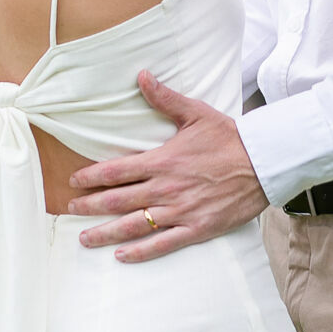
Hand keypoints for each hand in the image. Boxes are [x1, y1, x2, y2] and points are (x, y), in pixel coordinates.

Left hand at [67, 72, 268, 261]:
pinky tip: (122, 256)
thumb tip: (142, 76)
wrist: (263, 163)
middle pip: (118, 200)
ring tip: (85, 238)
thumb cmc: (229, 137)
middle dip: (90, 206)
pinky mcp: (196, 229)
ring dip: (106, 233)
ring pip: (134, 225)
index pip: (116, 170)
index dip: (91, 177)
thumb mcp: (196, 113)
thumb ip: (164, 98)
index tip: (74, 181)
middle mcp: (166, 189)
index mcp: (162, 161)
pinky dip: (140, 252)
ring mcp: (180, 211)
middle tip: (69, 210)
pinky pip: (162, 244)